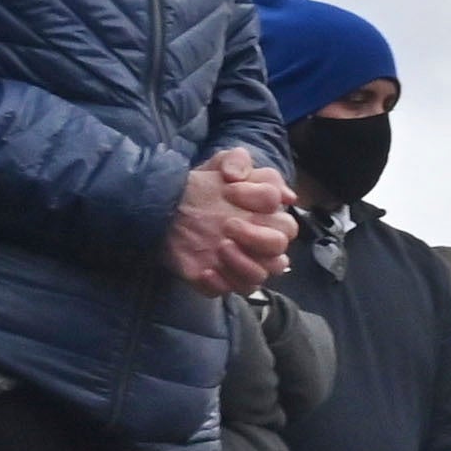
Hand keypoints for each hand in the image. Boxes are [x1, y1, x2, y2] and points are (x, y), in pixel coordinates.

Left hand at [165, 148, 293, 297]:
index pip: (285, 216)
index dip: (261, 202)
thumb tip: (243, 177)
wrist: (165, 209)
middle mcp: (259, 240)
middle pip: (279, 248)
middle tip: (228, 225)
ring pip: (262, 275)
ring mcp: (242, 262)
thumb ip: (236, 160)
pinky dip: (222, 282)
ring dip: (244, 263)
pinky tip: (205, 270)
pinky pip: (234, 291)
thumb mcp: (217, 163)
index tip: (231, 191)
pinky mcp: (223, 280)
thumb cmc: (200, 187)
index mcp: (267, 215)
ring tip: (219, 248)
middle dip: (258, 238)